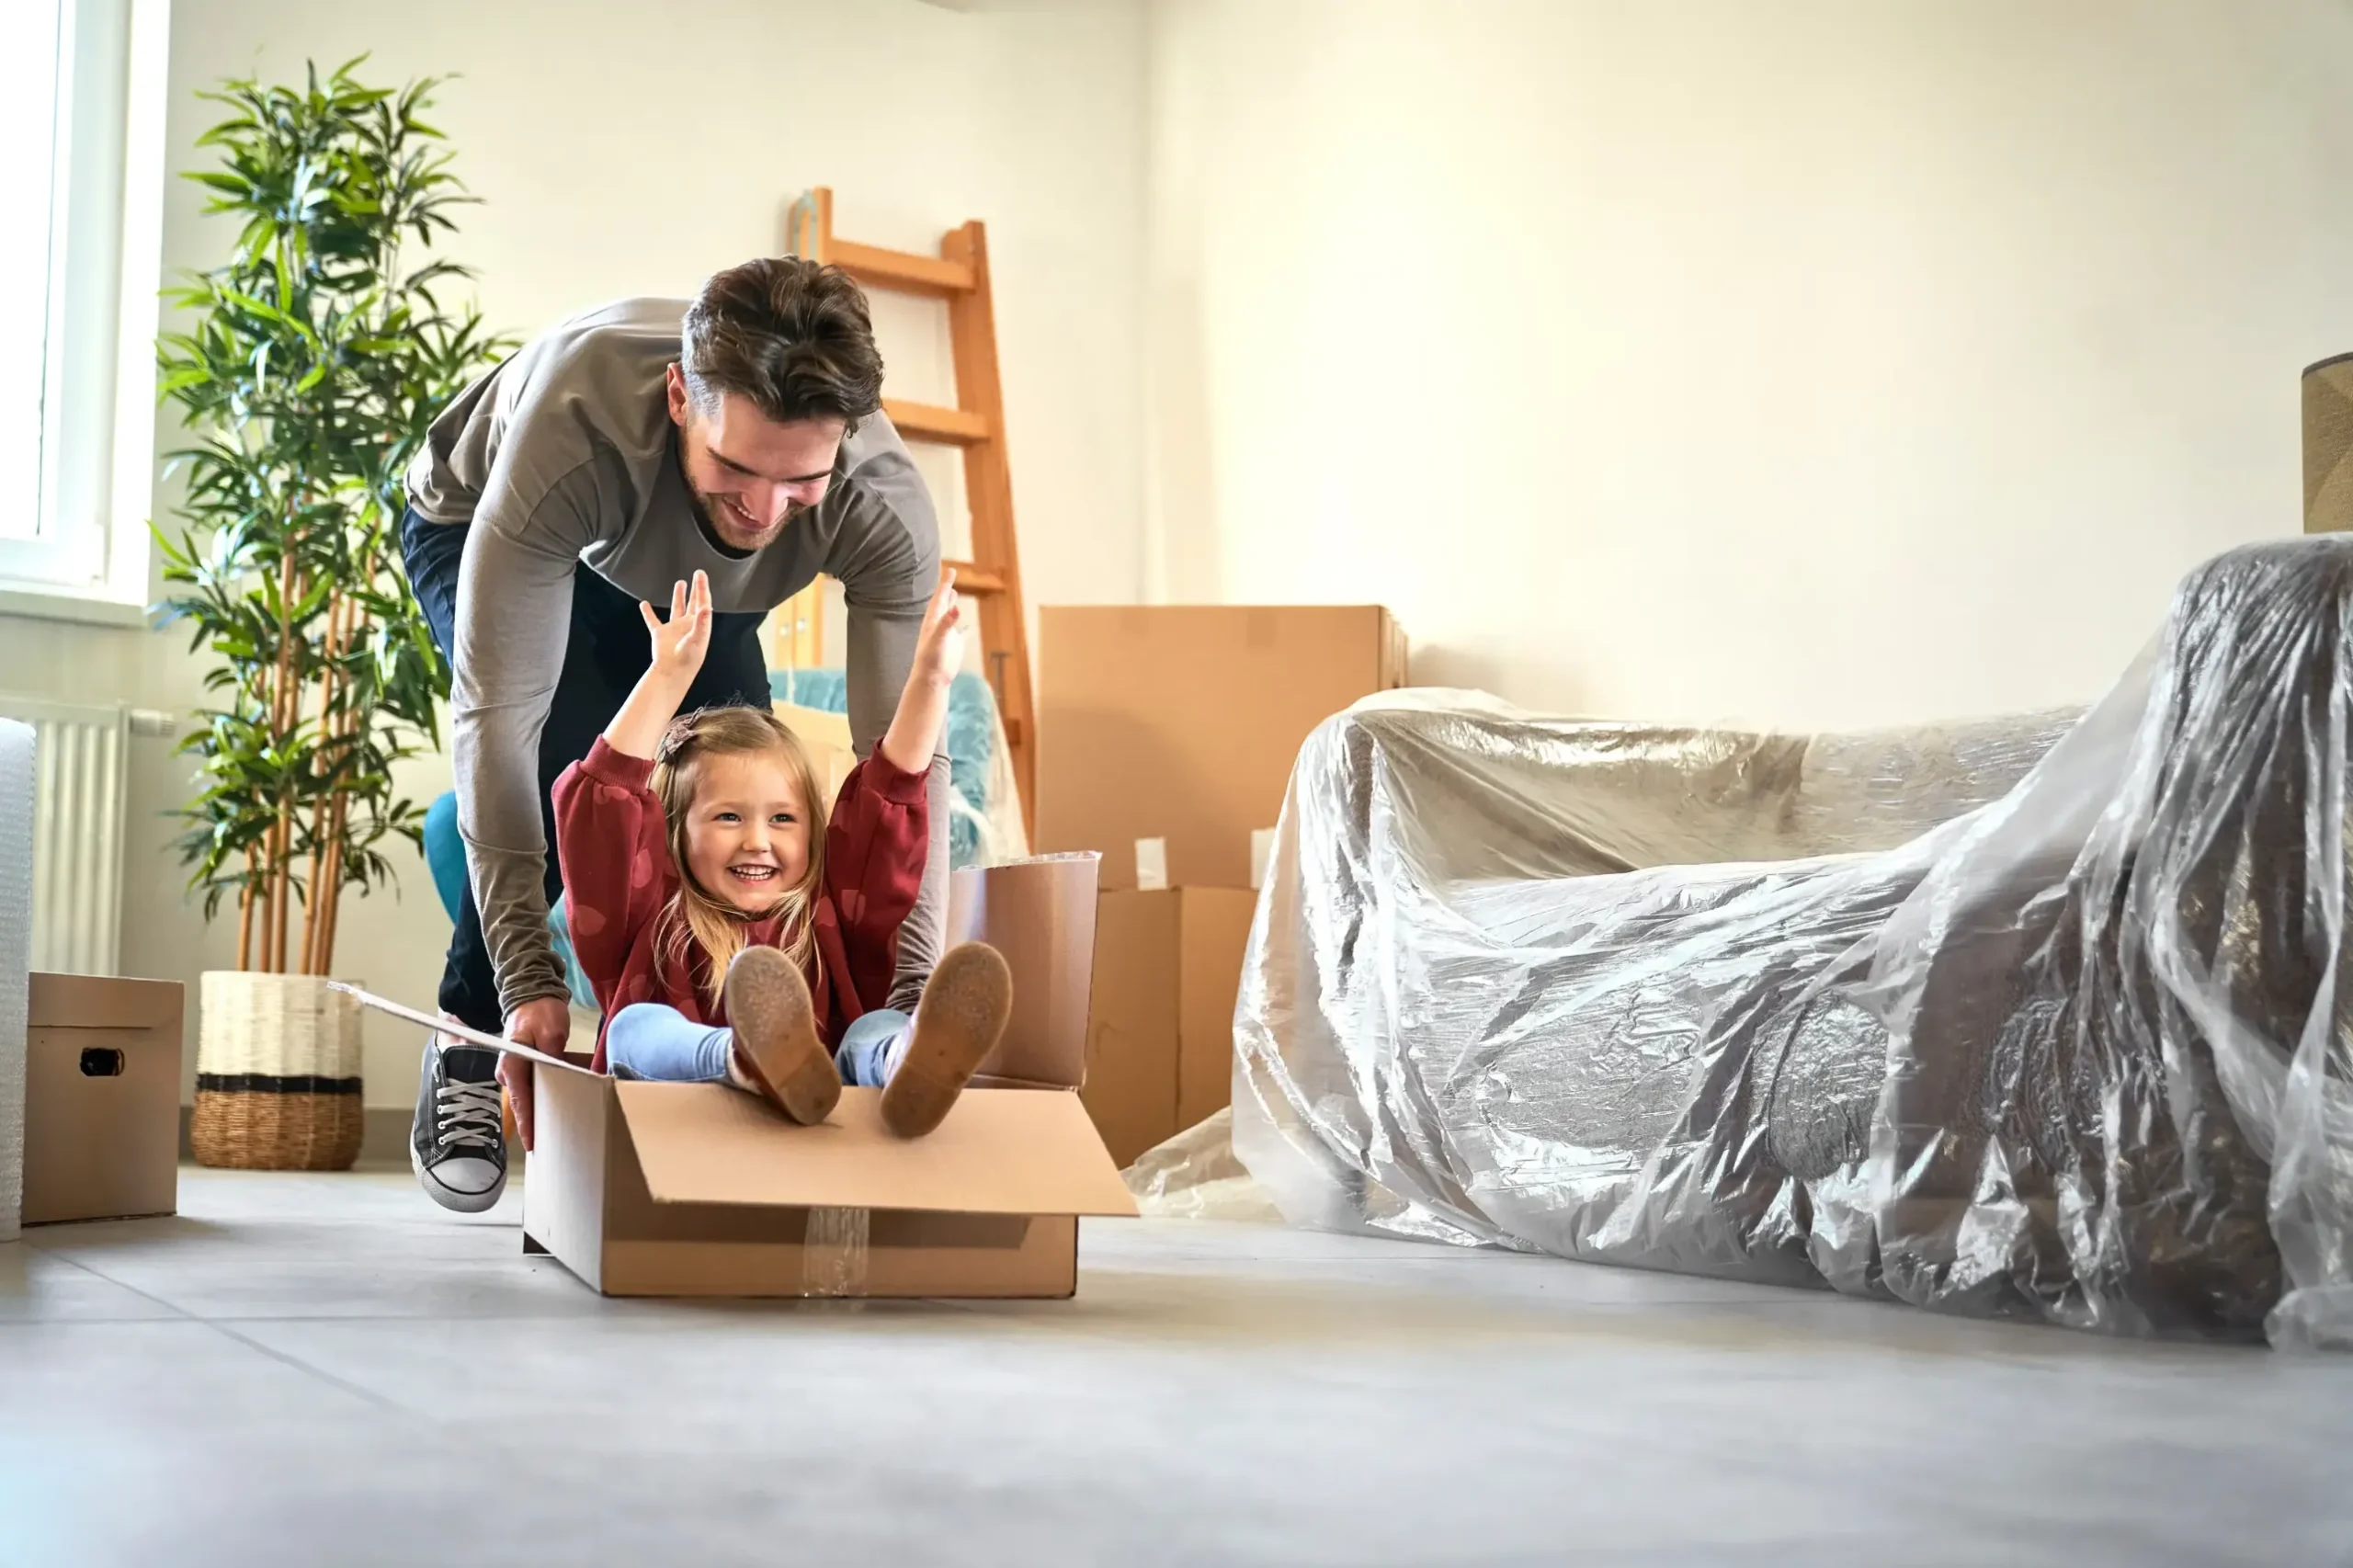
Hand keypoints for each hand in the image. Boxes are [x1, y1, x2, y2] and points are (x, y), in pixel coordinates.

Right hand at [497, 994, 571, 1151]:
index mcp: (511, 1066)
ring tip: (561, 1127)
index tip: (532, 1143)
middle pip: (524, 1103)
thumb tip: (560, 1076)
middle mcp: (509, 1073)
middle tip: (554, 1141)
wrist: (532, 994)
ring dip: (544, 1108)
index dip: (527, 1123)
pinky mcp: (524, 1069)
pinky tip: (563, 1101)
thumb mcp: (552, 1033)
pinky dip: (547, 1094)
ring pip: (529, 1097)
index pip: (520, 1100)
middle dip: (537, 1121)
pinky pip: (535, 1087)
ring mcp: (515, 1072)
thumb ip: (553, 1057)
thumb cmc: (540, 1012)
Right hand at [639, 572, 712, 688]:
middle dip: (696, 588)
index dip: (702, 587)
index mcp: (699, 624)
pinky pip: (652, 620)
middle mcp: (688, 625)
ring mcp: (674, 628)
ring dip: (678, 596)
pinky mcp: (660, 634)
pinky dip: (648, 612)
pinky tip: (644, 604)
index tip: (700, 574)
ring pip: (676, 608)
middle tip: (697, 573)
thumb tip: (706, 607)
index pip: (702, 601)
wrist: (672, 672)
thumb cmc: (688, 658)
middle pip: (693, 602)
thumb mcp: (697, 639)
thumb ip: (701, 622)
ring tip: (680, 583)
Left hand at [910, 570, 964, 689]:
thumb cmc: (931, 659)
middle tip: (950, 574)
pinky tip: (966, 625)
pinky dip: (963, 626)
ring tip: (954, 592)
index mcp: (933, 621)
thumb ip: (946, 624)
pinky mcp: (954, 645)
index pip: (940, 598)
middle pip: (943, 602)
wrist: (932, 678)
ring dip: (951, 603)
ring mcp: (947, 634)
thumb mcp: (938, 639)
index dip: (945, 584)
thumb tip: (956, 609)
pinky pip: (960, 633)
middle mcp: (939, 625)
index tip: (951, 570)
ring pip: (949, 615)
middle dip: (946, 589)